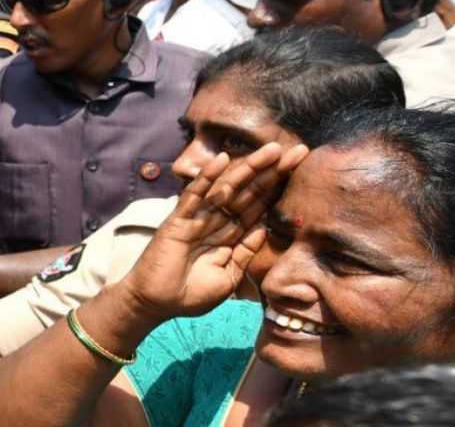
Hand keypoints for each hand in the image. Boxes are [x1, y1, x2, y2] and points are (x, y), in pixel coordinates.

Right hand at [119, 142, 308, 321]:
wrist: (156, 304)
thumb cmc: (191, 295)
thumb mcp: (228, 276)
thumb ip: (245, 253)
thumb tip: (263, 227)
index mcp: (230, 235)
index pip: (258, 207)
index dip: (277, 189)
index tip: (298, 170)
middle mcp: (216, 222)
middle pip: (248, 192)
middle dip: (270, 172)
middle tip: (295, 151)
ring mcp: (197, 218)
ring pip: (227, 189)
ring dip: (247, 169)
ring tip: (271, 151)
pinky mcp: (179, 220)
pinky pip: (195, 195)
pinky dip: (207, 178)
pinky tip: (222, 161)